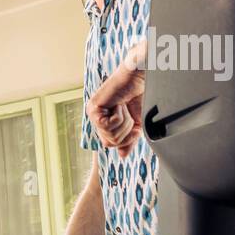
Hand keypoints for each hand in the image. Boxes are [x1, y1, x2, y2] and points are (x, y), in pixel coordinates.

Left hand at [88, 39, 145, 157]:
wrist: (141, 77)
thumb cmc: (140, 96)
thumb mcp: (137, 124)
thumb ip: (129, 140)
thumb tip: (122, 156)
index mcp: (105, 121)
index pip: (112, 144)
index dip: (127, 138)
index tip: (134, 123)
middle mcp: (96, 118)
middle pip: (111, 143)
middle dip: (127, 131)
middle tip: (129, 112)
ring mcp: (93, 113)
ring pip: (110, 136)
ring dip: (125, 123)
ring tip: (124, 107)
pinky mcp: (93, 108)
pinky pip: (108, 126)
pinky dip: (120, 117)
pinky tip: (119, 104)